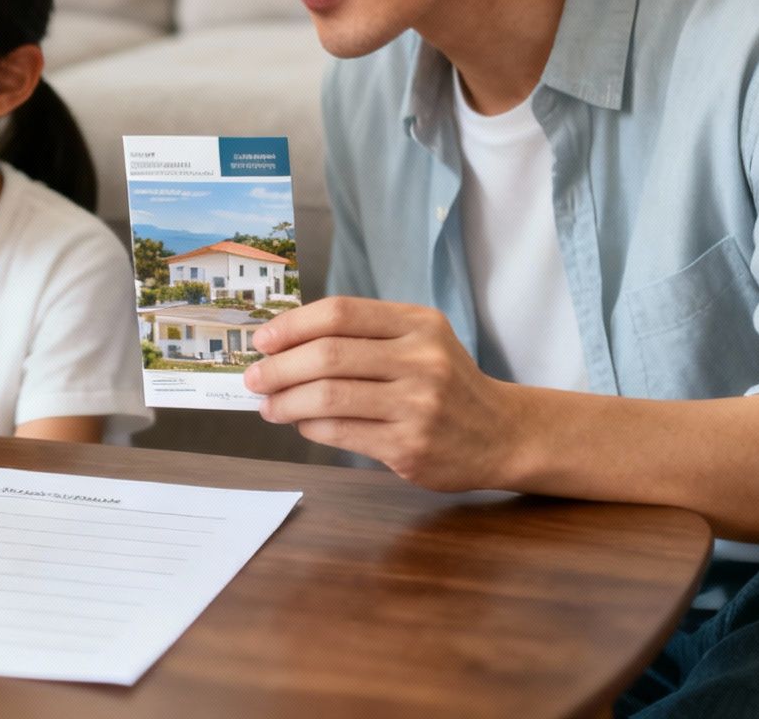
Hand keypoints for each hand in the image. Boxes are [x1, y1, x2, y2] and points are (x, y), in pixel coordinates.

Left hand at [244, 297, 524, 490]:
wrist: (503, 433)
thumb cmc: (446, 383)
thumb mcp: (419, 341)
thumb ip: (363, 336)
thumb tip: (284, 345)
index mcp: (418, 324)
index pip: (340, 313)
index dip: (292, 325)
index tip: (262, 340)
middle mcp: (422, 360)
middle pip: (328, 355)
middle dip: (279, 367)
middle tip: (254, 378)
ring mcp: (418, 404)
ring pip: (329, 396)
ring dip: (286, 401)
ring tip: (268, 405)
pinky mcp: (410, 445)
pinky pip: (341, 432)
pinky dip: (310, 427)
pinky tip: (301, 424)